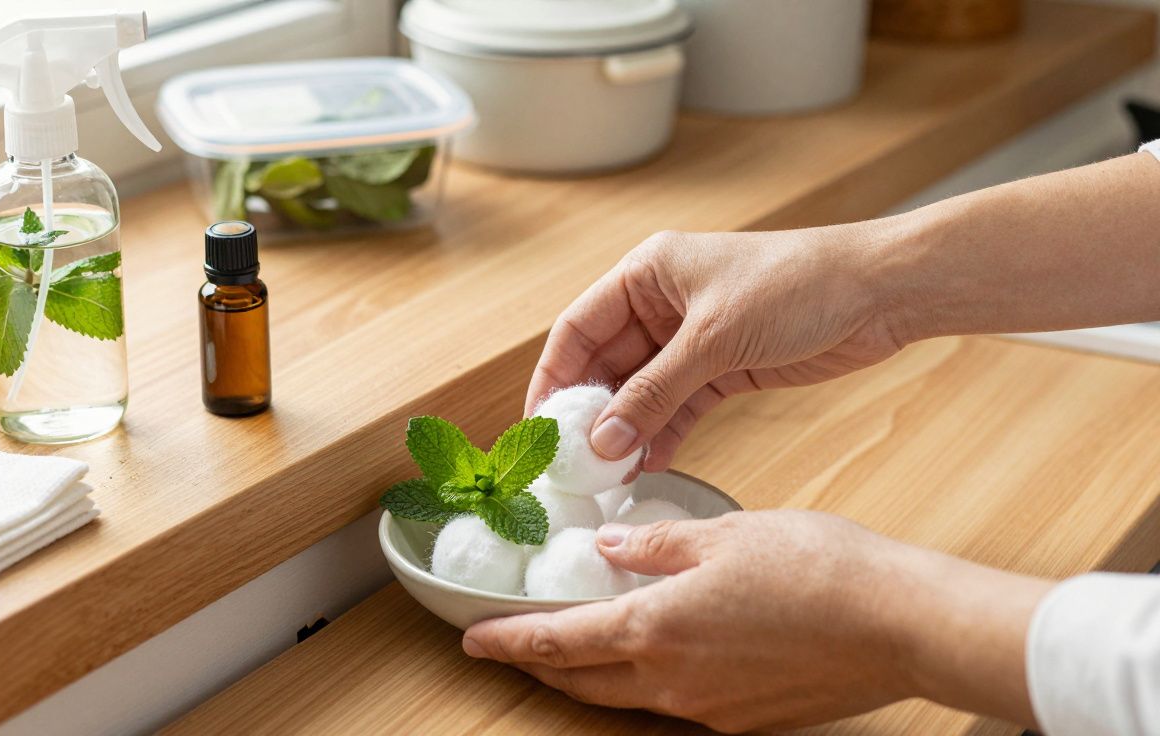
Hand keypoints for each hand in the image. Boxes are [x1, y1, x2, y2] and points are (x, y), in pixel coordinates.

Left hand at [462, 511, 1051, 732]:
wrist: (898, 623)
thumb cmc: (818, 567)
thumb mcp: (724, 534)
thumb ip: (656, 544)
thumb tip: (611, 547)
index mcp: (657, 627)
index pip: (559, 642)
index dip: (510, 642)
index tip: (474, 640)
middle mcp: (673, 681)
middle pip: (583, 682)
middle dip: (541, 665)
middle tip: (515, 647)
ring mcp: (710, 709)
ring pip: (628, 697)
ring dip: (594, 675)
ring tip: (580, 647)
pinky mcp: (745, 721)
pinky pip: (677, 704)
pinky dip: (650, 681)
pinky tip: (663, 653)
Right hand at [527, 225, 902, 472]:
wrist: (878, 292)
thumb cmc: (798, 285)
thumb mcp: (714, 339)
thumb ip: (655, 392)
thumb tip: (604, 440)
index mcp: (646, 272)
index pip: (577, 329)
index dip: (553, 378)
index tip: (538, 428)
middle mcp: (661, 303)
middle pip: (605, 365)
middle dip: (590, 414)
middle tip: (572, 463)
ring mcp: (691, 338)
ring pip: (641, 391)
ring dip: (626, 431)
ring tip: (608, 475)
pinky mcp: (723, 367)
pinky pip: (678, 406)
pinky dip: (663, 434)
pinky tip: (648, 464)